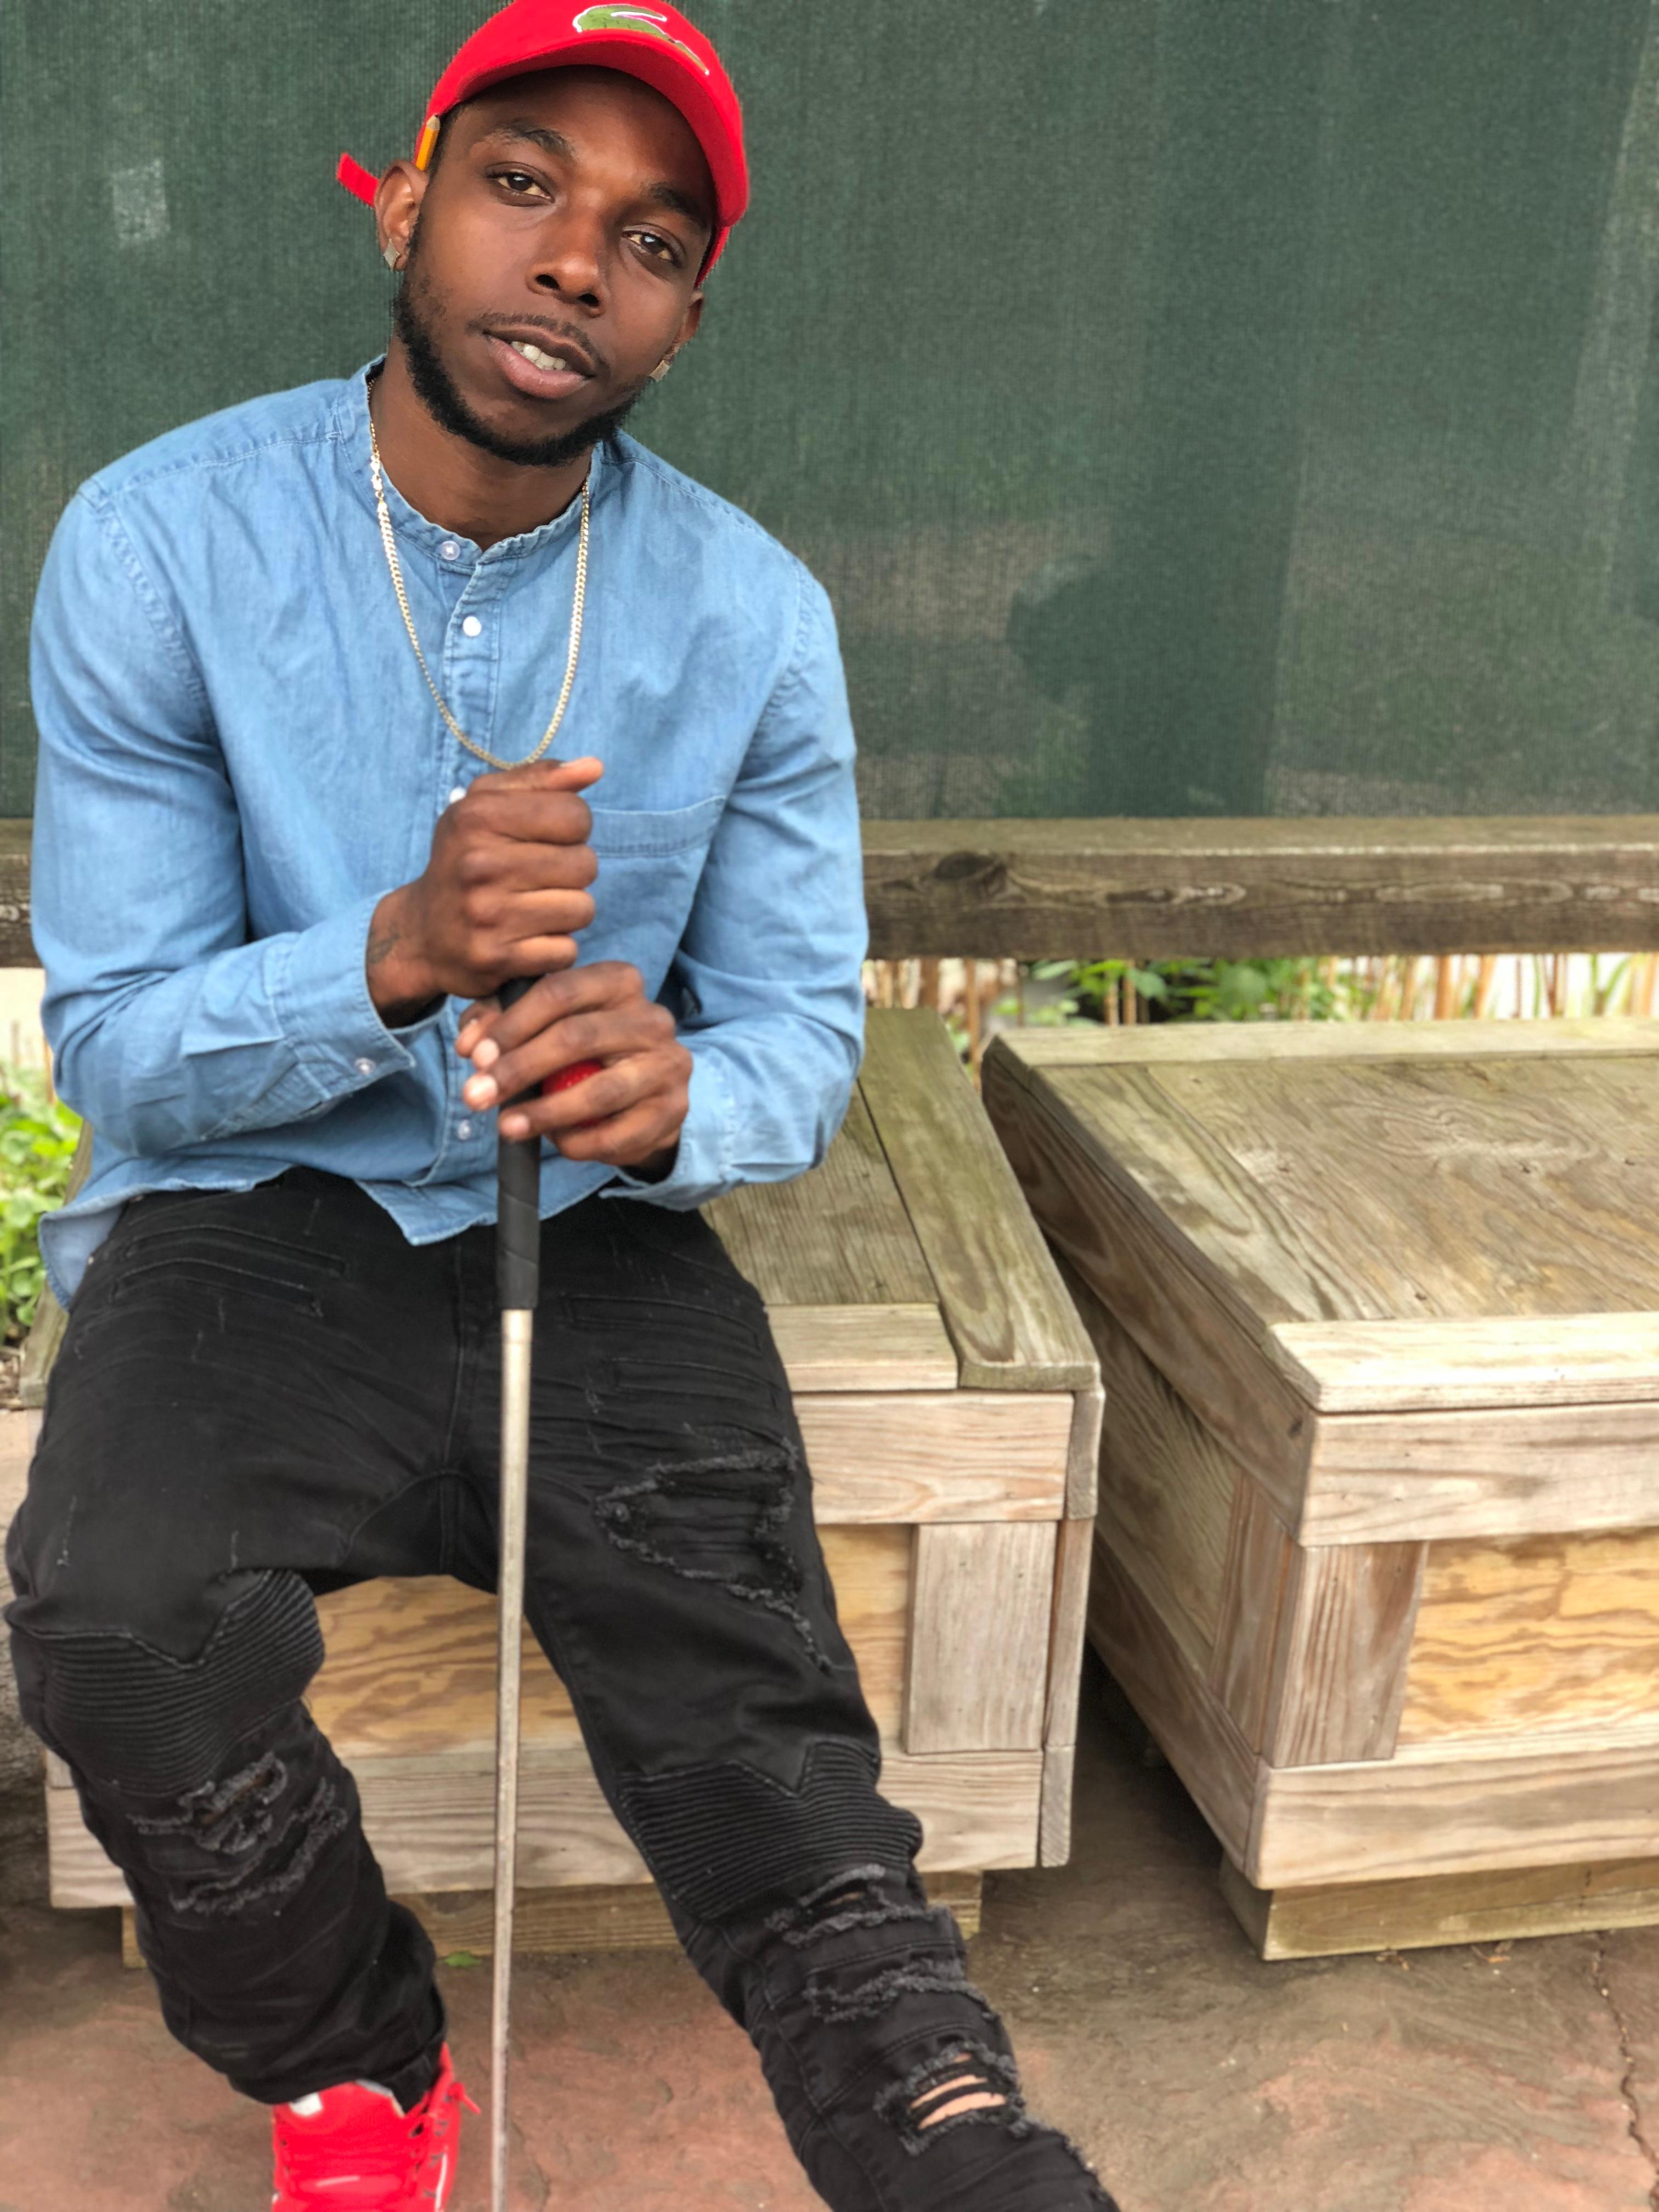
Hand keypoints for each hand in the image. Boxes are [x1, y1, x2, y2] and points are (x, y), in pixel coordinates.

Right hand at [366, 757, 603, 1019]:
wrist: (423, 932)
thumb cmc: (466, 859)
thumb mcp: (488, 807)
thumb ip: (542, 780)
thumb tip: (594, 767)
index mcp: (477, 816)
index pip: (576, 815)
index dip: (572, 828)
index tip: (547, 839)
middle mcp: (479, 864)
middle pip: (585, 864)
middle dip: (572, 872)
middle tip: (541, 878)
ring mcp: (486, 915)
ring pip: (581, 909)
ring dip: (568, 911)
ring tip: (536, 908)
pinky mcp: (496, 959)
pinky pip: (565, 950)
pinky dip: (554, 947)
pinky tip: (528, 939)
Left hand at [457, 962, 691, 1170]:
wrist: (648, 1095)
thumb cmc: (584, 1054)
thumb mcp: (545, 1028)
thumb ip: (503, 1026)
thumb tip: (471, 1046)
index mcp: (619, 982)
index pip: (560, 992)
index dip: (512, 1024)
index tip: (476, 1056)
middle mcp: (652, 1018)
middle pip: (577, 1037)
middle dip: (519, 1069)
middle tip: (476, 1095)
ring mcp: (668, 1065)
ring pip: (601, 1091)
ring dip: (545, 1112)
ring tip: (506, 1127)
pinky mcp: (673, 1109)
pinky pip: (618, 1133)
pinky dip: (578, 1142)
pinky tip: (555, 1143)